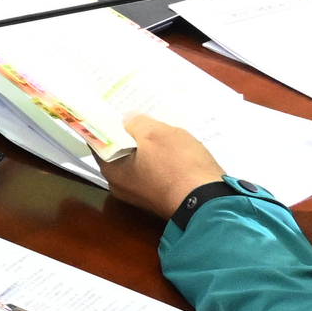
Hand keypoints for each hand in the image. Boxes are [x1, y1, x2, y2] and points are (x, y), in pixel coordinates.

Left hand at [97, 112, 229, 220]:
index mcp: (112, 171)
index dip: (106, 123)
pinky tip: (173, 146)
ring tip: (158, 124)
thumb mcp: (156, 134)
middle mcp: (121, 186)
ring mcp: (143, 194)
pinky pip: (156, 172)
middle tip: (137, 111)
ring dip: (148, 146)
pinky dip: (161, 159)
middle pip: (120, 151)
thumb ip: (137, 123)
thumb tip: (127, 120)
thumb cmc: (178, 166)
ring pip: (140, 161)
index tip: (112, 108)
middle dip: (129, 133)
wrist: (211, 202)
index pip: (100, 142)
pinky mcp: (162, 197)